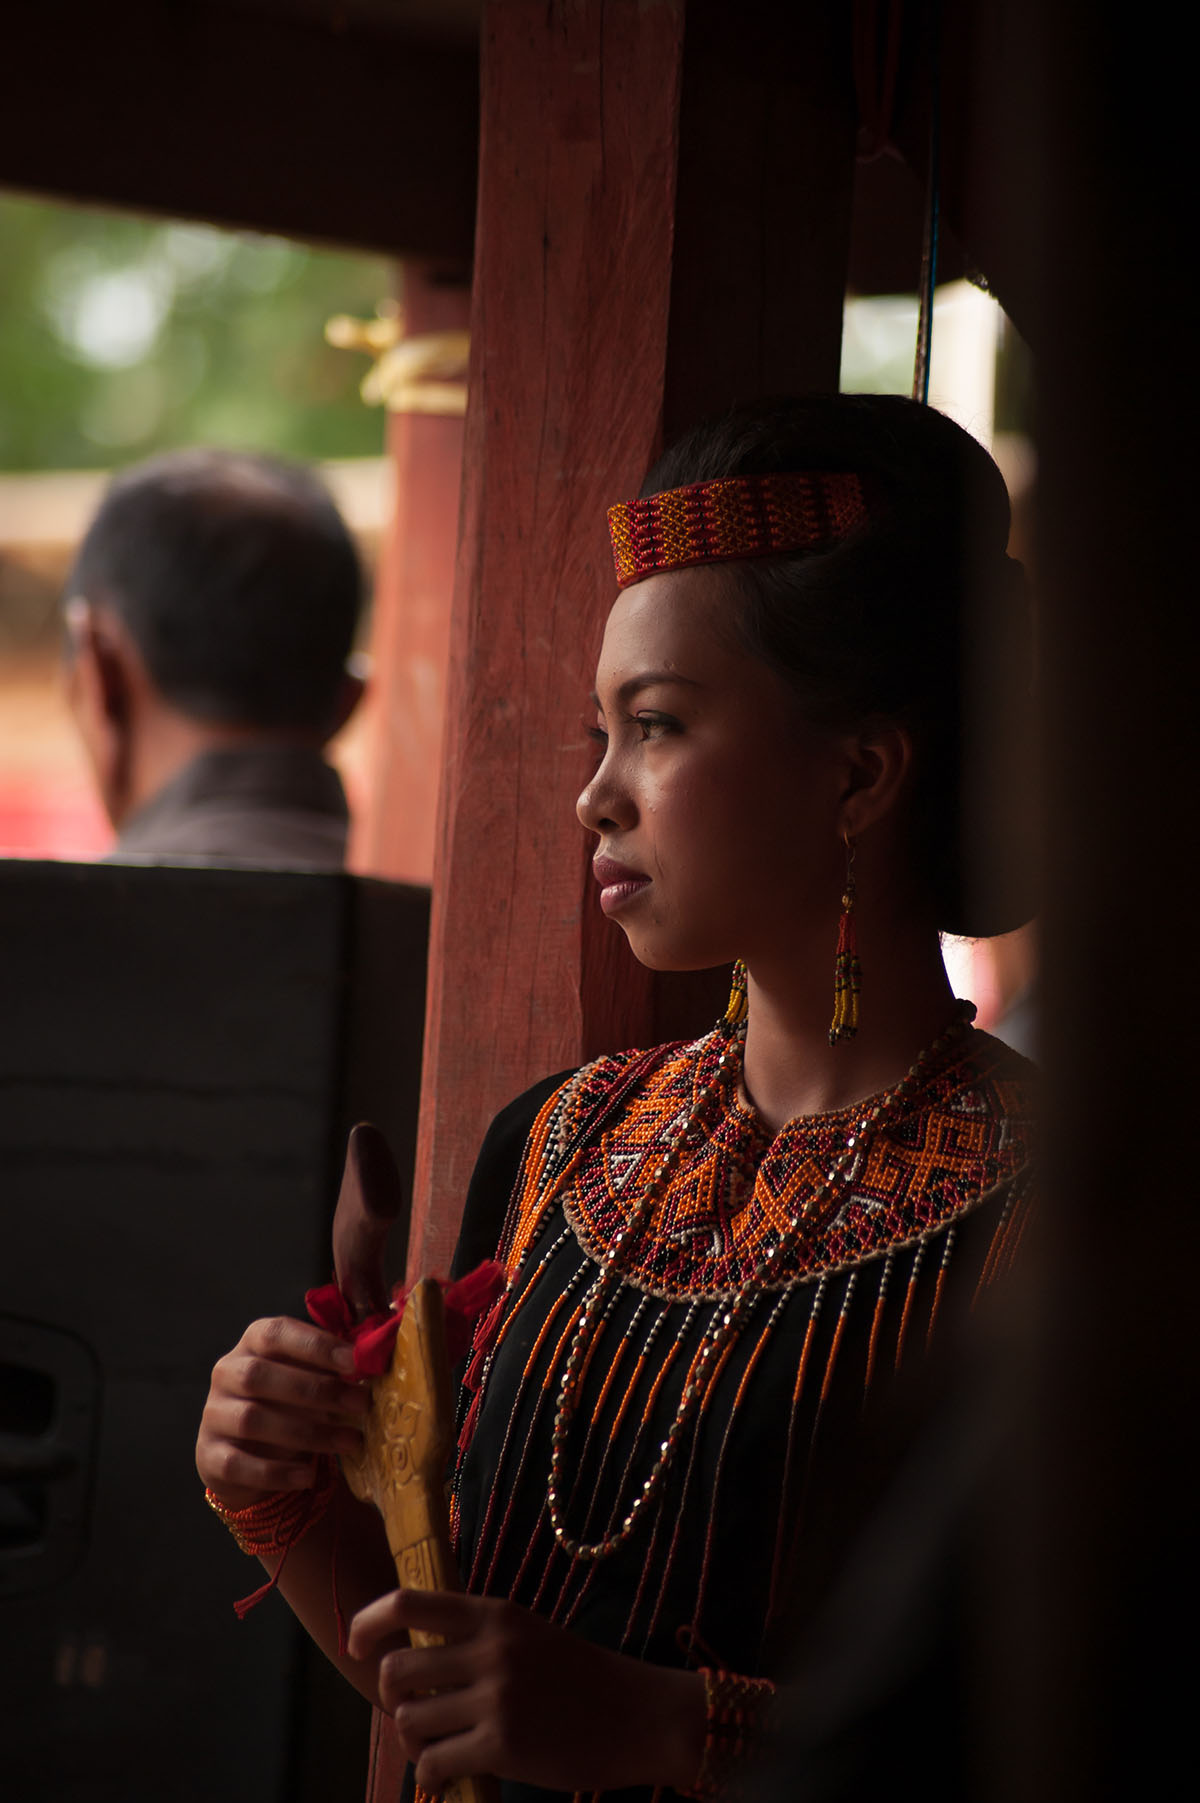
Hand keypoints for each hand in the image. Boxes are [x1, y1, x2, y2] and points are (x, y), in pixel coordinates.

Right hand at [196, 1315, 367, 1509]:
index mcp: (253, 1343)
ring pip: (251, 1420)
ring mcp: (213, 1415)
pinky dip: (276, 1472)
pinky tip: (308, 1477)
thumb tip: (374, 1360)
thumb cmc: (291, 1403)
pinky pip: (238, 1464)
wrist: (252, 1453)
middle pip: (261, 1375)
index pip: (277, 1333)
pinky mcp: (209, 1455)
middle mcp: (227, 1373)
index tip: (356, 1362)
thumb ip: (333, 1366)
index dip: (316, 1346)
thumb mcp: (310, 1377)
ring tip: (351, 1442)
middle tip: (362, 1404)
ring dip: (307, 1432)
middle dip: (317, 1390)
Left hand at [347, 1588, 704, 1793]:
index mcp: (495, 1613)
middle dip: (392, 1698)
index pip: (408, 1602)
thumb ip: (475, 1637)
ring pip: (410, 1721)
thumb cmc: (581, 1677)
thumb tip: (411, 1657)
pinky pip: (433, 1762)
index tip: (357, 1646)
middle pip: (396, 1669)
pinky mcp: (502, 1745)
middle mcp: (491, 1649)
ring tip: (438, 1745)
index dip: (368, 1623)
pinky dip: (432, 1773)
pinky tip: (451, 1773)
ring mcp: (496, 1698)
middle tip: (415, 1712)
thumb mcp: (528, 1634)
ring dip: (413, 1740)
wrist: (639, 1714)